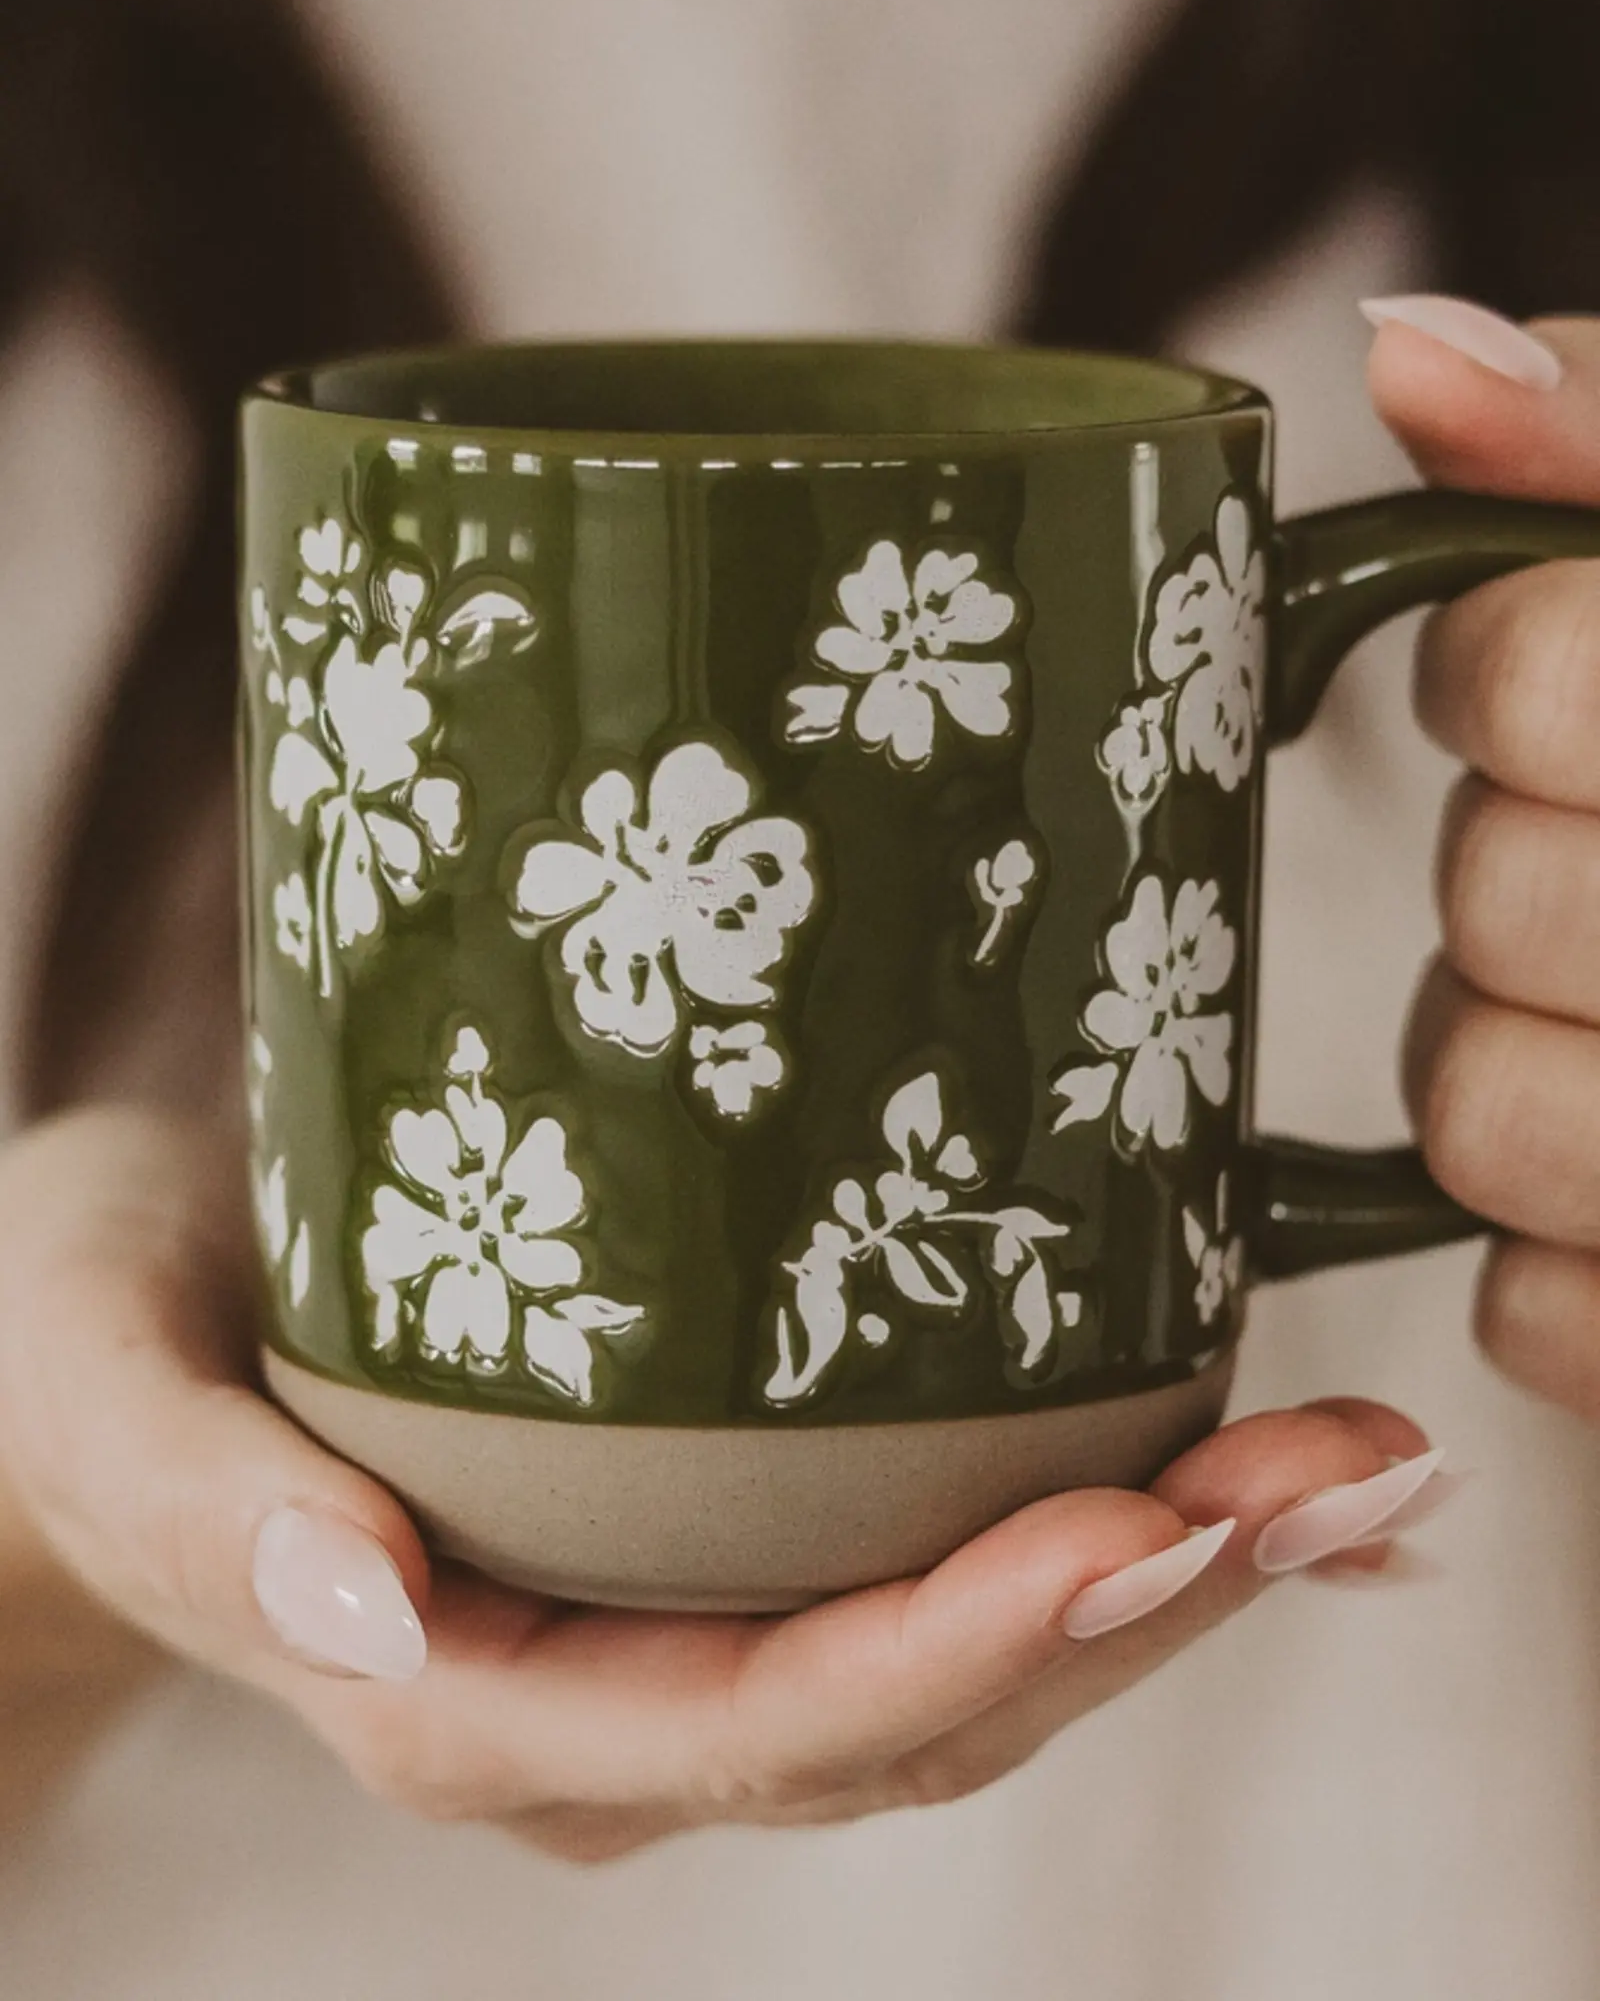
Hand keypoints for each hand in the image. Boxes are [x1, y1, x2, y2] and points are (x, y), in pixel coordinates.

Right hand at [0, 1105, 1451, 1857]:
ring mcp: (676, 1645)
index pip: (765, 1721)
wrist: (109, 1326)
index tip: (1144, 1529)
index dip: (968, 1646)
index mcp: (469, 1698)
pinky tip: (1252, 1479)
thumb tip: (368, 1614)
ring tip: (1351, 1464)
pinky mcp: (719, 1552)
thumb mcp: (101, 1388)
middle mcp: (606, 1709)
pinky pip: (942, 1583)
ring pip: (966, 1660)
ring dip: (1172, 1571)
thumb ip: (210, 1510)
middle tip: (1339, 1472)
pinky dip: (1112, 1542)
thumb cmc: (96, 1344)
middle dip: (1146, 1603)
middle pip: (920, 1705)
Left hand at [1366, 302, 1599, 1422]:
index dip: (1508, 676)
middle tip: (1581, 866)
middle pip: (1496, 899)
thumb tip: (1420, 357)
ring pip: (1477, 1118)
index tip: (1527, 684)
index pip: (1538, 680)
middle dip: (1510, 874)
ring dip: (1497, 1070)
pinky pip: (1538, 1316)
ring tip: (1598, 1033)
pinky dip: (1554, 1270)